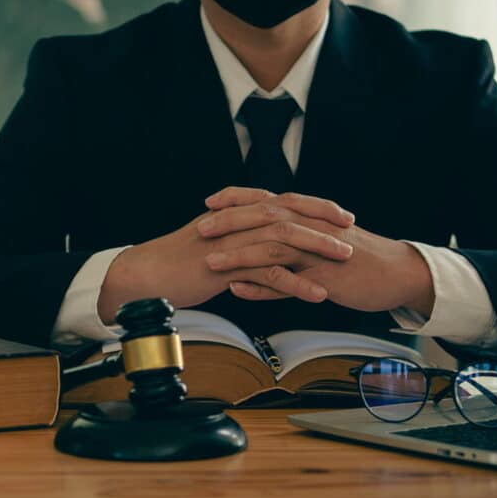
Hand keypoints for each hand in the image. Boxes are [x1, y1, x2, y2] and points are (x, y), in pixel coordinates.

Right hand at [97, 190, 355, 322]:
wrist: (144, 275)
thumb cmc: (175, 265)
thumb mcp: (211, 245)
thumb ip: (236, 240)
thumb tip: (259, 246)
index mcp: (235, 216)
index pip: (282, 203)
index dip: (313, 207)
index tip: (340, 215)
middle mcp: (235, 224)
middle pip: (288, 215)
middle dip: (323, 222)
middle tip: (352, 231)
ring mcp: (230, 244)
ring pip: (282, 241)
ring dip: (317, 250)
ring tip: (344, 260)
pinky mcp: (224, 268)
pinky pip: (266, 274)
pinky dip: (295, 283)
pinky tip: (316, 294)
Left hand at [202, 187, 434, 314]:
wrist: (397, 274)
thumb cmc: (358, 260)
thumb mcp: (322, 244)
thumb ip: (293, 242)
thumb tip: (264, 246)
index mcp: (309, 217)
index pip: (266, 199)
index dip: (237, 198)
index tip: (210, 202)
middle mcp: (311, 228)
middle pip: (265, 217)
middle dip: (230, 221)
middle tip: (200, 228)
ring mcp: (318, 252)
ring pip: (273, 247)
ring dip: (239, 254)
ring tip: (211, 261)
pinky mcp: (325, 277)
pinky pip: (289, 281)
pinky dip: (262, 286)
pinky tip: (239, 290)